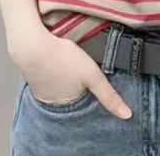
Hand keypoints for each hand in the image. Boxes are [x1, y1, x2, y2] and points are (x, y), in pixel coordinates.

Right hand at [9, 26, 131, 119]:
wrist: (32, 44)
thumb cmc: (64, 59)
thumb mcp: (92, 75)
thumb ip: (109, 95)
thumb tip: (127, 115)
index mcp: (66, 104)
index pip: (84, 101)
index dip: (90, 90)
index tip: (92, 79)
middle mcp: (51, 102)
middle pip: (71, 94)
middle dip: (77, 84)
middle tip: (82, 68)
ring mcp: (39, 88)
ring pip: (59, 84)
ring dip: (65, 76)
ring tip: (71, 62)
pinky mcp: (32, 74)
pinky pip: (48, 75)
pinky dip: (54, 69)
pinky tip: (57, 59)